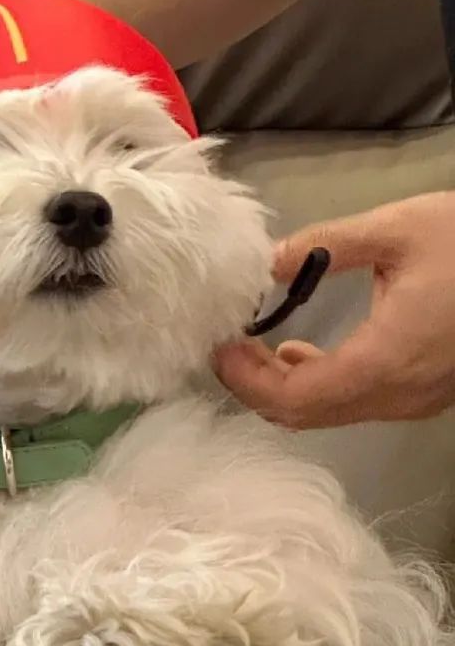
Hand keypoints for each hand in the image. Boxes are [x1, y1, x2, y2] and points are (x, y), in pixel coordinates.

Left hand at [214, 192, 454, 428]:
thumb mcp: (395, 229)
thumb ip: (324, 245)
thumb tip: (264, 260)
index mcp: (389, 359)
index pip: (297, 401)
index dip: (246, 382)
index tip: (218, 346)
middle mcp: (402, 393)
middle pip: (308, 415)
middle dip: (256, 385)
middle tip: (225, 344)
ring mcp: (418, 399)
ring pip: (332, 414)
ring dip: (283, 386)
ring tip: (251, 344)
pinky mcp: (428, 392)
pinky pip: (358, 403)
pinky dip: (317, 385)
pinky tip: (300, 351)